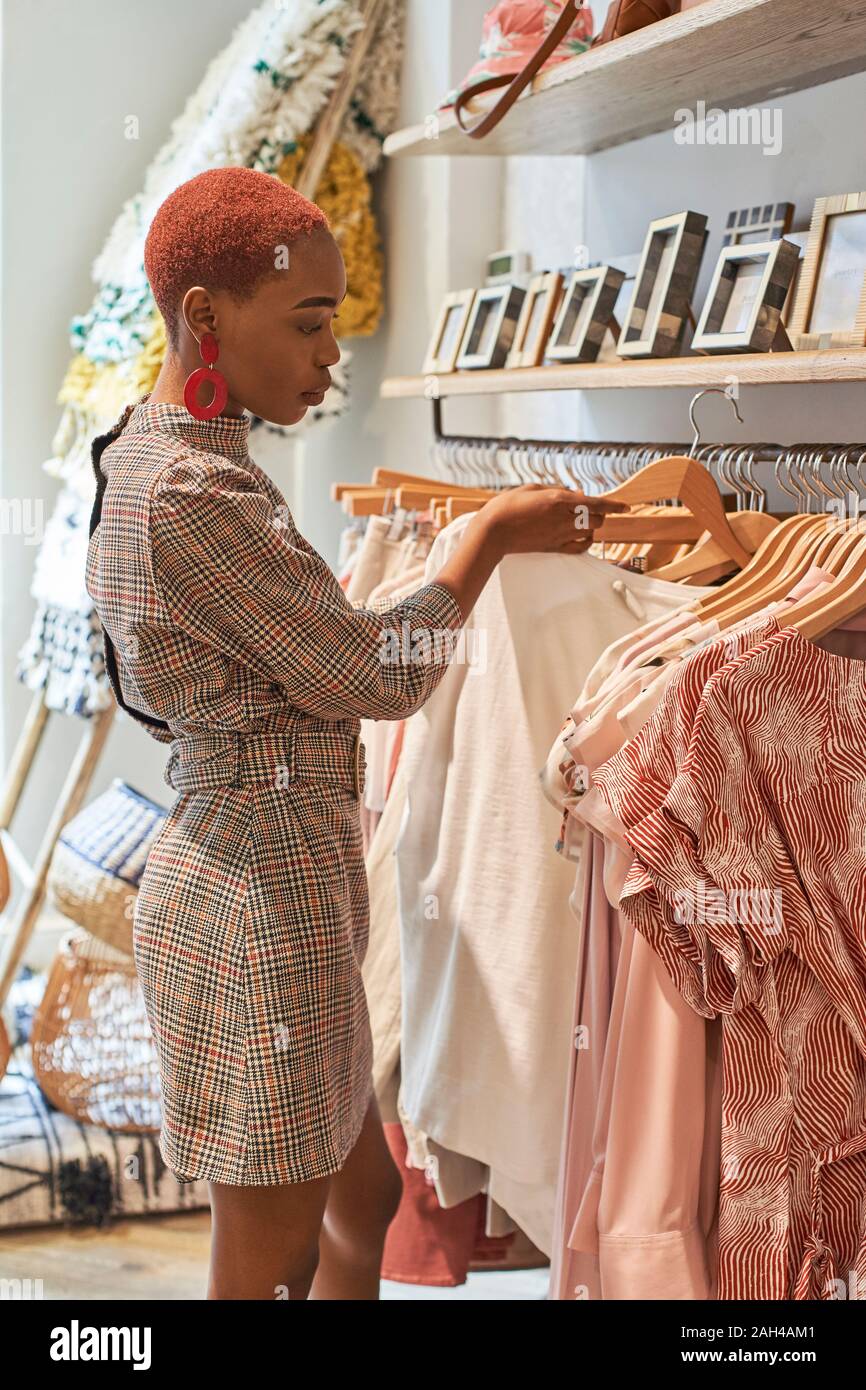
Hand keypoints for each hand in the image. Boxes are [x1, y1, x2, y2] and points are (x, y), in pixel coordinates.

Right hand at [471, 483, 628, 559]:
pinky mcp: (554, 548)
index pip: (596, 503)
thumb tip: (575, 494)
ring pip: (590, 532)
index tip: (626, 506)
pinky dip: (585, 541)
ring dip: (592, 526)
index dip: (614, 505)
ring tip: (583, 520)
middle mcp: (563, 518)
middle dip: (599, 512)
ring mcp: (559, 535)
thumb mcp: (533, 489)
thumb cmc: (508, 505)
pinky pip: (580, 547)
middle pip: (597, 518)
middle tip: (589, 508)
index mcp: (558, 500)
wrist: (492, 531)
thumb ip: (557, 490)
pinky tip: (581, 537)